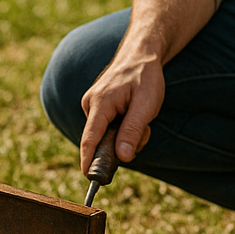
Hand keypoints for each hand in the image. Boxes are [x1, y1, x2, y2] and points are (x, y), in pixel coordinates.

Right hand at [79, 49, 158, 172]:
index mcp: (100, 103)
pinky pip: (108, 129)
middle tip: (144, 130)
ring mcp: (92, 106)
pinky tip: (133, 114)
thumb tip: (122, 157)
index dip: (88, 160)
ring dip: (127, 135)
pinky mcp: (96, 108)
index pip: (90, 138)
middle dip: (123, 144)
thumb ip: (132, 131)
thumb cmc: (145, 77)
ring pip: (107, 137)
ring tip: (141, 117)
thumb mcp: (146, 105)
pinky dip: (123, 129)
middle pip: (101, 141)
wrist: (140, 55)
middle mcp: (90, 105)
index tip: (89, 178)